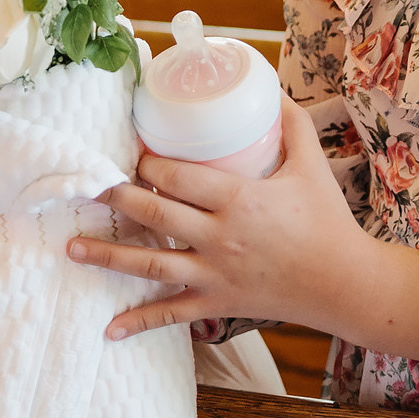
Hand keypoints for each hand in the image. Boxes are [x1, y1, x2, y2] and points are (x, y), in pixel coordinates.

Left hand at [67, 99, 418, 362]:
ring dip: (108, 255)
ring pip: (151, 265)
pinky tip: (109, 330)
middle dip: (118, 198)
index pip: (179, 178)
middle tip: (89, 185)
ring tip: (72, 246)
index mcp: (240, 200)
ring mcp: (216, 275)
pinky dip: (139, 322)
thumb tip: (270, 87)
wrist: (345, 284)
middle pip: (156, 215)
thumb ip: (291, 123)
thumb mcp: (312, 164)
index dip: (149, 164)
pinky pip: (172, 314)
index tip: (133, 153)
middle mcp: (221, 238)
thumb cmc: (328, 221)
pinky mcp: (218, 303)